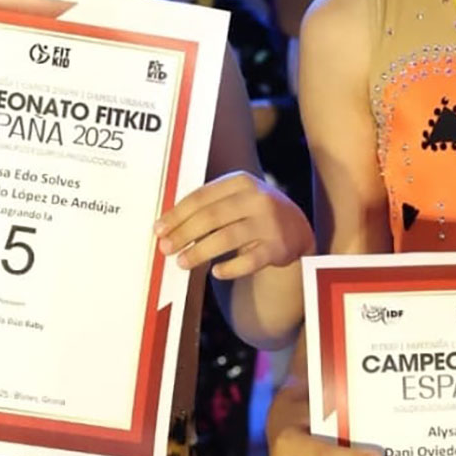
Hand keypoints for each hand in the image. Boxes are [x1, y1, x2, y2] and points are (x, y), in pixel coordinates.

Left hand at [156, 172, 313, 278]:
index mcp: (240, 182)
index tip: (159, 229)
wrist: (296, 228)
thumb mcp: (235, 199)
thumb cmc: (252, 213)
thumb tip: (167, 227)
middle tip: (166, 248)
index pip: (201, 197)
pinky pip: (249, 261)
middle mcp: (257, 199)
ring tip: (182, 262)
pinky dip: (230, 268)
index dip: (177, 214)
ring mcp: (269, 223)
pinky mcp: (278, 247)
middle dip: (184, 233)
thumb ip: (206, 207)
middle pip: (211, 216)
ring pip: (227, 238)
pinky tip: (216, 273)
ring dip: (200, 252)